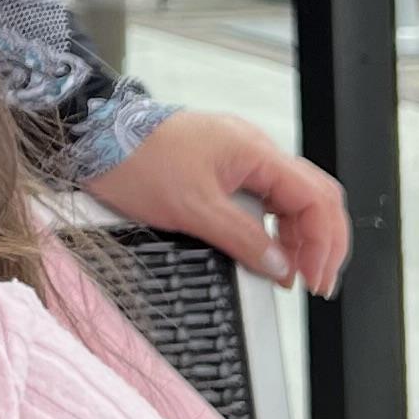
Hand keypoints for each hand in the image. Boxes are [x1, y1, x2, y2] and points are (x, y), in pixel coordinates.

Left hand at [83, 111, 350, 293]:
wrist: (93, 137)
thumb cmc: (134, 158)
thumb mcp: (192, 209)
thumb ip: (242, 239)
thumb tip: (280, 268)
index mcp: (255, 151)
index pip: (315, 197)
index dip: (324, 242)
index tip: (315, 279)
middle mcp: (254, 150)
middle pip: (313, 196)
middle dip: (321, 241)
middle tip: (315, 281)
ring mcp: (240, 158)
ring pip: (291, 199)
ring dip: (298, 236)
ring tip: (291, 274)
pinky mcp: (222, 168)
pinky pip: (263, 198)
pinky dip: (272, 228)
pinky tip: (267, 252)